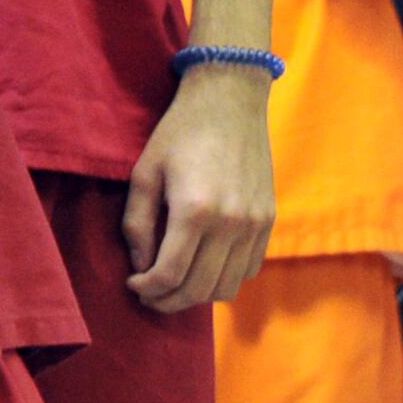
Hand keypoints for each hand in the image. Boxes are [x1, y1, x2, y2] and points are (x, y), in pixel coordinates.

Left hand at [121, 64, 274, 312]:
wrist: (231, 101)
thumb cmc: (180, 132)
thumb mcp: (145, 173)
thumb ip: (138, 224)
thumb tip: (142, 266)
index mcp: (194, 211)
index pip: (169, 274)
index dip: (147, 289)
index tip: (134, 284)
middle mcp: (230, 225)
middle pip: (199, 289)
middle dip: (169, 300)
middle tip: (151, 294)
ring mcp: (254, 226)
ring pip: (227, 287)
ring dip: (198, 295)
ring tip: (178, 285)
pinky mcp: (268, 222)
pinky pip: (248, 270)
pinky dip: (225, 278)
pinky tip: (206, 265)